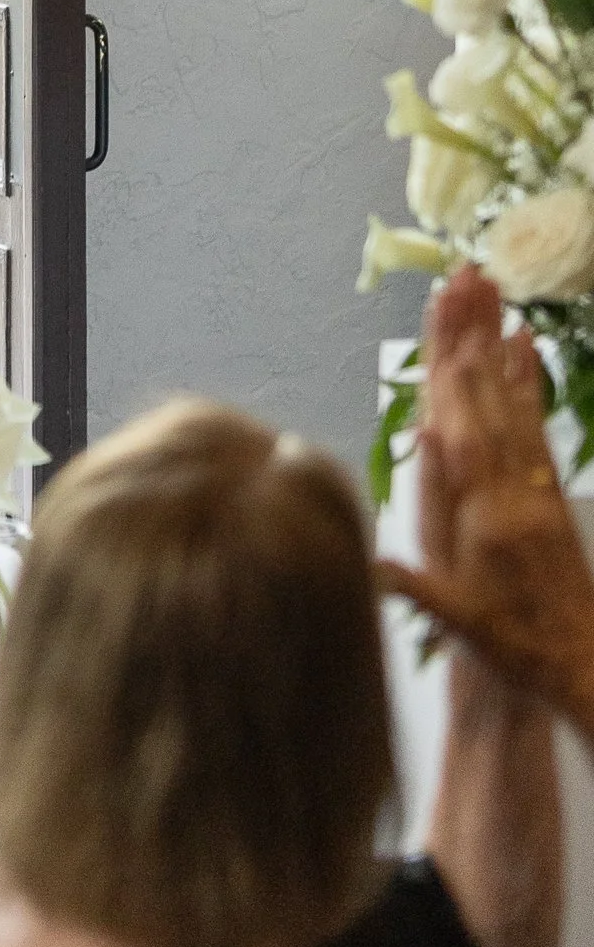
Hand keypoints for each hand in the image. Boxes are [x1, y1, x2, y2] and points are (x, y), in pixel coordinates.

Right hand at [378, 263, 593, 738]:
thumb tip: (374, 562)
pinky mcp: (549, 492)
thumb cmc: (522, 652)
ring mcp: (537, 489)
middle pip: (489, 404)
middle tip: (464, 282)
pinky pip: (536, 425)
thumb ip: (421, 591)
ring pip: (513, 404)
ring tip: (490, 294)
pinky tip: (525, 344)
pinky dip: (528, 381)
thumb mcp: (467, 629)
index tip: (448, 336)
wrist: (587, 665)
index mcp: (492, 521)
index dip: (456, 388)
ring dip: (496, 347)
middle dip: (472, 342)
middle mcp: (517, 493)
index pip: (469, 442)